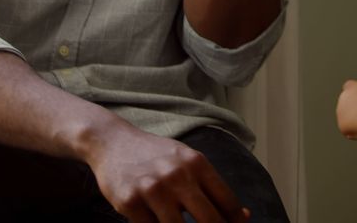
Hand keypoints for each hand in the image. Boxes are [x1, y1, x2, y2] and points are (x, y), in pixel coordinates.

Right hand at [85, 123, 249, 222]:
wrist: (113, 141)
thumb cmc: (156, 156)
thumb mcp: (187, 161)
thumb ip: (212, 187)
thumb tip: (243, 216)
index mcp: (196, 163)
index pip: (227, 202)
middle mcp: (177, 175)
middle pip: (209, 220)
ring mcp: (153, 189)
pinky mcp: (130, 201)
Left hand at [336, 80, 356, 145]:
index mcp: (351, 87)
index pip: (349, 87)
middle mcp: (342, 98)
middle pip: (348, 103)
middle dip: (356, 108)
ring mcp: (340, 112)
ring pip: (348, 117)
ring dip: (356, 120)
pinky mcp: (341, 125)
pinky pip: (349, 129)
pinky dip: (356, 131)